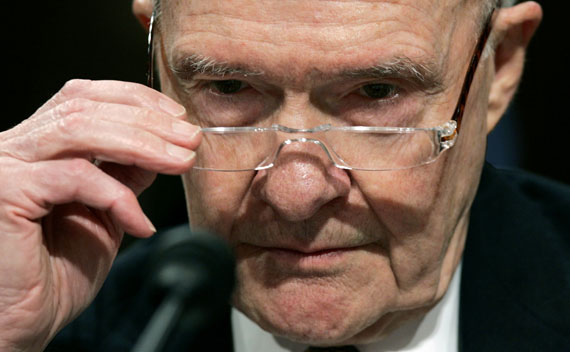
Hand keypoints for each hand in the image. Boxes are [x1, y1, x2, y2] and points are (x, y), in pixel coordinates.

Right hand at [0, 80, 199, 350]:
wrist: (25, 319)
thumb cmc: (60, 268)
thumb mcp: (107, 210)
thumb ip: (125, 173)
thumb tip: (162, 145)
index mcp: (38, 144)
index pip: (84, 97)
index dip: (135, 100)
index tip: (177, 118)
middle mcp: (15, 146)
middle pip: (85, 107)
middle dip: (148, 121)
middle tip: (190, 140)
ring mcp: (5, 165)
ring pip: (80, 130)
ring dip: (142, 143)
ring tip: (179, 162)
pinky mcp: (5, 192)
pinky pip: (74, 178)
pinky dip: (117, 196)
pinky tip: (140, 221)